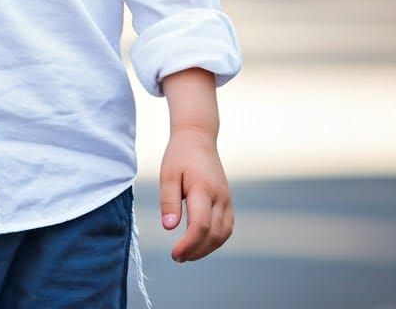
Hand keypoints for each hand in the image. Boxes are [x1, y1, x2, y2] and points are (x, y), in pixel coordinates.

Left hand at [159, 127, 233, 262]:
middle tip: (177, 257)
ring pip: (223, 234)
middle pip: (214, 234)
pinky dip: (215, 240)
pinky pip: (226, 227)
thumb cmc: (180, 155)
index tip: (174, 254)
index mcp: (203, 189)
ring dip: (207, 249)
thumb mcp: (167, 174)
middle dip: (196, 251)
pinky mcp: (228, 201)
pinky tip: (200, 243)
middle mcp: (220, 197)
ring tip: (187, 254)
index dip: (188, 245)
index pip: (200, 226)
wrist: (198, 138)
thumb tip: (169, 227)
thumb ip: (168, 201)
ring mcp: (227, 200)